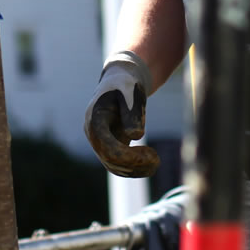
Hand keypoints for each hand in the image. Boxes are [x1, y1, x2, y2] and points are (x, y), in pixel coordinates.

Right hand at [84, 50, 159, 177]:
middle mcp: (93, 133)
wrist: (121, 80)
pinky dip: (134, 168)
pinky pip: (118, 163)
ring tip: (156, 163)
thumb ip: (132, 114)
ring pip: (113, 165)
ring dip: (134, 169)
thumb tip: (135, 136)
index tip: (149, 154)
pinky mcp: (109, 145)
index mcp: (94, 119)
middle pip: (109, 159)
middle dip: (133, 163)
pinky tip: (150, 165)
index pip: (107, 146)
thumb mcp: (131, 94)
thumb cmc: (126, 85)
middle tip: (156, 160)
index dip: (127, 155)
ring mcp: (100, 141)